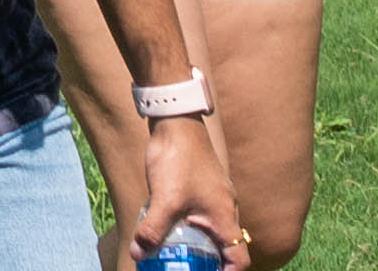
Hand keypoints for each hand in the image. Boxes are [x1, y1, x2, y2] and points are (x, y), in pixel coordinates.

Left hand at [118, 112, 247, 266]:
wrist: (175, 122)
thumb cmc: (179, 160)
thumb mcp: (164, 200)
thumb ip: (153, 230)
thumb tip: (138, 255)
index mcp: (226, 217)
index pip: (239, 258)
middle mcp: (225, 210)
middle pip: (226, 249)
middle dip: (210, 264)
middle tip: (189, 268)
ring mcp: (213, 199)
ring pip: (211, 232)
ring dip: (198, 247)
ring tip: (177, 258)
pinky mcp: (200, 189)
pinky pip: (199, 218)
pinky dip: (188, 229)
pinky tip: (167, 231)